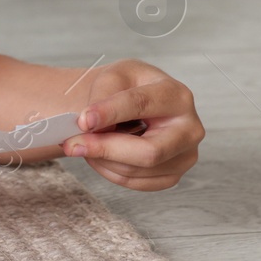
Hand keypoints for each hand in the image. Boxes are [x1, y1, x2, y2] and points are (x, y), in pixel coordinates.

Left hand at [61, 59, 201, 189]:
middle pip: (149, 152)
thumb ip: (102, 96)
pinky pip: (136, 182)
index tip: (82, 120)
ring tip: (82, 143)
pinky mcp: (172, 175)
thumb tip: (90, 125)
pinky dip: (109, 171)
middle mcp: (189, 128)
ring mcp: (185, 156)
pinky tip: (98, 155)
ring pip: (138, 170)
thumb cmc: (124, 87)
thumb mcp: (112, 77)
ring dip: (102, 159)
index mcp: (176, 95)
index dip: (109, 113)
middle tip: (71, 144)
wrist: (130, 103)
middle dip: (105, 148)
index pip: (141, 105)